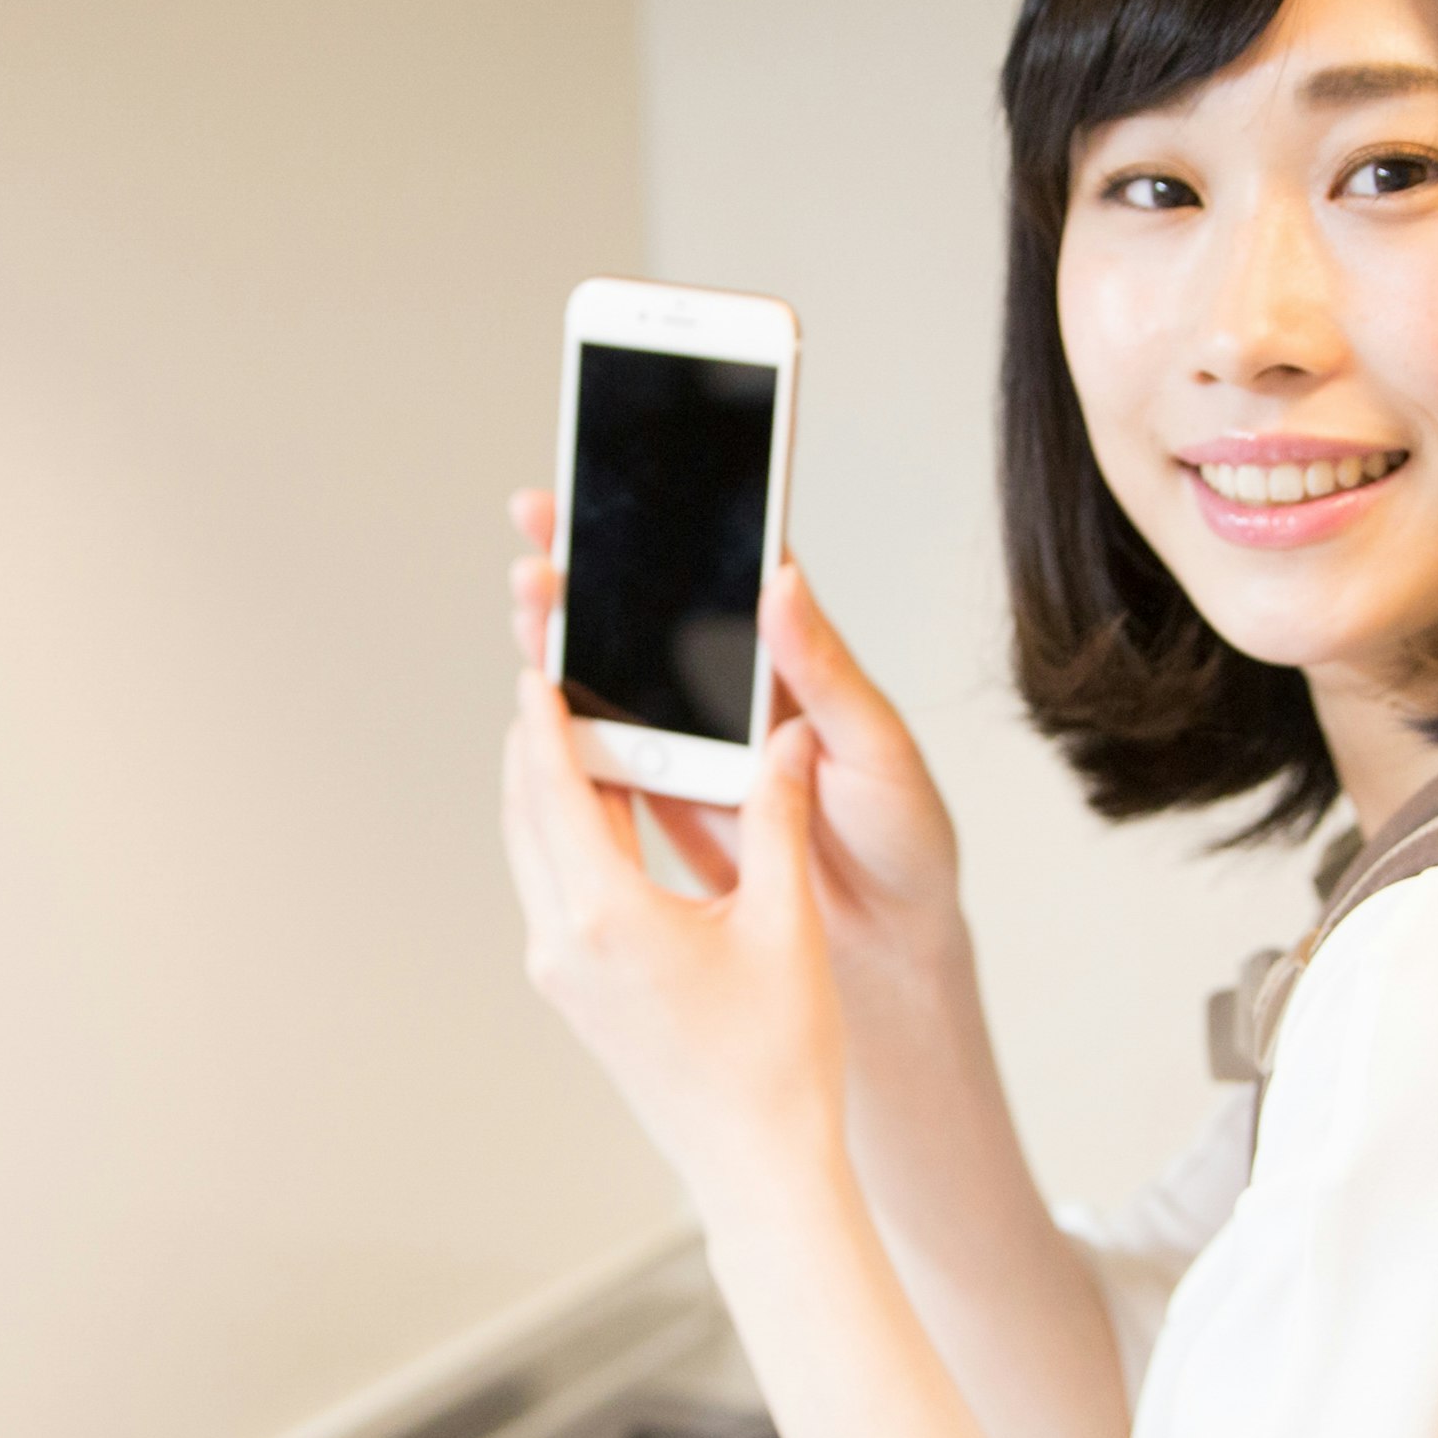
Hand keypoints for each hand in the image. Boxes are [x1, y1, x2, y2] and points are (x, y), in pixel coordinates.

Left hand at [502, 676, 846, 1222]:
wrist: (758, 1163)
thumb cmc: (778, 1060)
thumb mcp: (786, 922)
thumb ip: (778, 819)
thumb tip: (786, 745)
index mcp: (610, 916)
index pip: (556, 788)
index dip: (544, 720)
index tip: (538, 668)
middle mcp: (566, 944)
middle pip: (528, 815)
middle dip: (537, 745)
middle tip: (555, 683)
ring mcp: (562, 975)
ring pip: (534, 856)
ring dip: (548, 794)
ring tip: (577, 738)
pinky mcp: (576, 995)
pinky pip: (553, 893)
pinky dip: (567, 842)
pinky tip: (607, 821)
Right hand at [504, 493, 970, 1028]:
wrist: (889, 949)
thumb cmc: (906, 839)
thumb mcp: (878, 747)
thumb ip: (824, 670)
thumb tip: (781, 580)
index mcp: (794, 661)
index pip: (727, 572)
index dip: (673, 524)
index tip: (619, 488)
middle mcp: (737, 692)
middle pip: (652, 616)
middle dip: (592, 569)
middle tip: (539, 526)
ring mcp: (697, 747)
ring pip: (619, 679)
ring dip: (569, 641)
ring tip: (531, 601)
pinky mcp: (668, 804)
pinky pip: (609, 759)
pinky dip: (569, 732)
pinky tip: (536, 701)